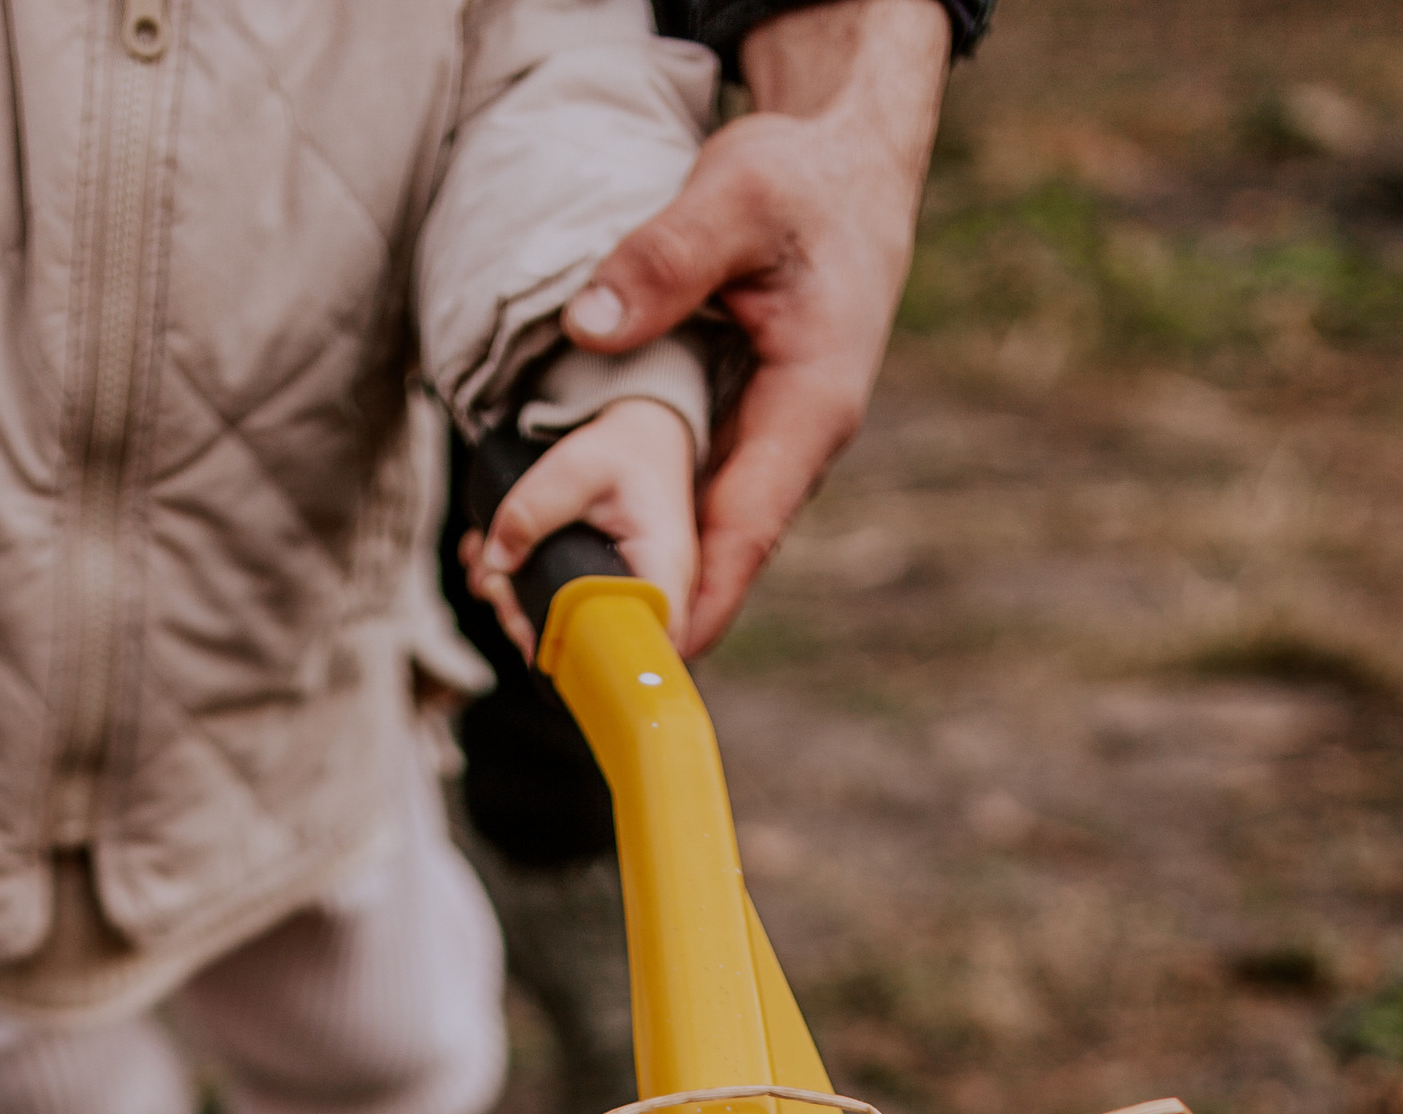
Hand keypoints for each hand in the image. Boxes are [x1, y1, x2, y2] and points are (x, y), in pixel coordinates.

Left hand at [460, 395, 697, 664]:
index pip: (640, 648)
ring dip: (516, 611)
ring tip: (488, 570)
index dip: (587, 658)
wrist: (641, 437)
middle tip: (494, 586)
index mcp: (663, 574)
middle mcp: (653, 601)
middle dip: (528, 628)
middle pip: (592, 650)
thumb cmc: (624, 451)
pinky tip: (496, 566)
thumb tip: (495, 562)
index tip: (535, 639)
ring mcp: (629, 605)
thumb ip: (535, 508)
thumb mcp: (577, 466)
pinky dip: (522, 596)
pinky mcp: (606, 600)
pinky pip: (562, 616)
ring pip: (570, 638)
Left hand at [560, 0, 951, 653]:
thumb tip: (589, 327)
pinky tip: (580, 547)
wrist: (850, 161)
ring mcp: (771, 443)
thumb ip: (665, 260)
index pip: (746, 531)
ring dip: (640, 574)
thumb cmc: (806, 179)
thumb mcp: (737, 194)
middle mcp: (794, 445)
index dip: (696, 602)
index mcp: (809, 408)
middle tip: (566, 657)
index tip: (646, 664)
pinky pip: (692, 496)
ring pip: (702, 532)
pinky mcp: (745, 430)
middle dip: (652, 609)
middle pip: (720, 555)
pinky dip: (642, 526)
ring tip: (552, 616)